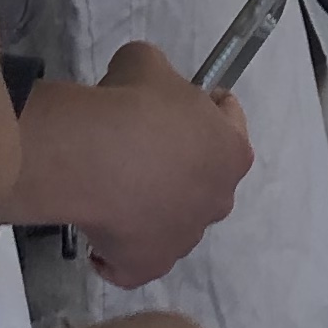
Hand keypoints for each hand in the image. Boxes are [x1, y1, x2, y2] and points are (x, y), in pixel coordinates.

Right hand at [14, 41, 254, 287]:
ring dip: (153, 210)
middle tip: (143, 147)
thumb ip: (157, 74)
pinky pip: (137, 264)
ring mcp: (185, 237)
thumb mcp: (147, 62)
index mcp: (231, 151)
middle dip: (182, 165)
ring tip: (114, 193)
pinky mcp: (149, 265)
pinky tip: (101, 243)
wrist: (95, 157)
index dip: (205, 108)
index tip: (183, 102)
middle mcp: (217, 200)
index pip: (230, 123)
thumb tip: (143, 82)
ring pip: (174, 223)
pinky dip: (121, 256)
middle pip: (205, 179)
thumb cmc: (131, 105)